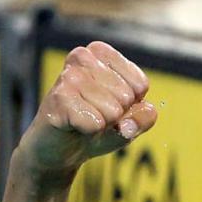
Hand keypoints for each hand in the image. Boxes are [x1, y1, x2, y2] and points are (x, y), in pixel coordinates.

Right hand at [17, 41, 156, 180]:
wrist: (59, 148)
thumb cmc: (95, 126)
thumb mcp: (130, 121)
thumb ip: (143, 118)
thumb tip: (129, 123)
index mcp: (101, 53)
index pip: (140, 84)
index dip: (131, 105)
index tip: (109, 105)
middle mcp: (83, 57)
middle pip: (127, 96)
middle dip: (116, 115)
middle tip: (94, 115)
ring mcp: (69, 76)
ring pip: (113, 110)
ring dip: (102, 123)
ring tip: (84, 120)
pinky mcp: (58, 99)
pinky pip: (95, 123)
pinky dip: (90, 131)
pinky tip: (74, 126)